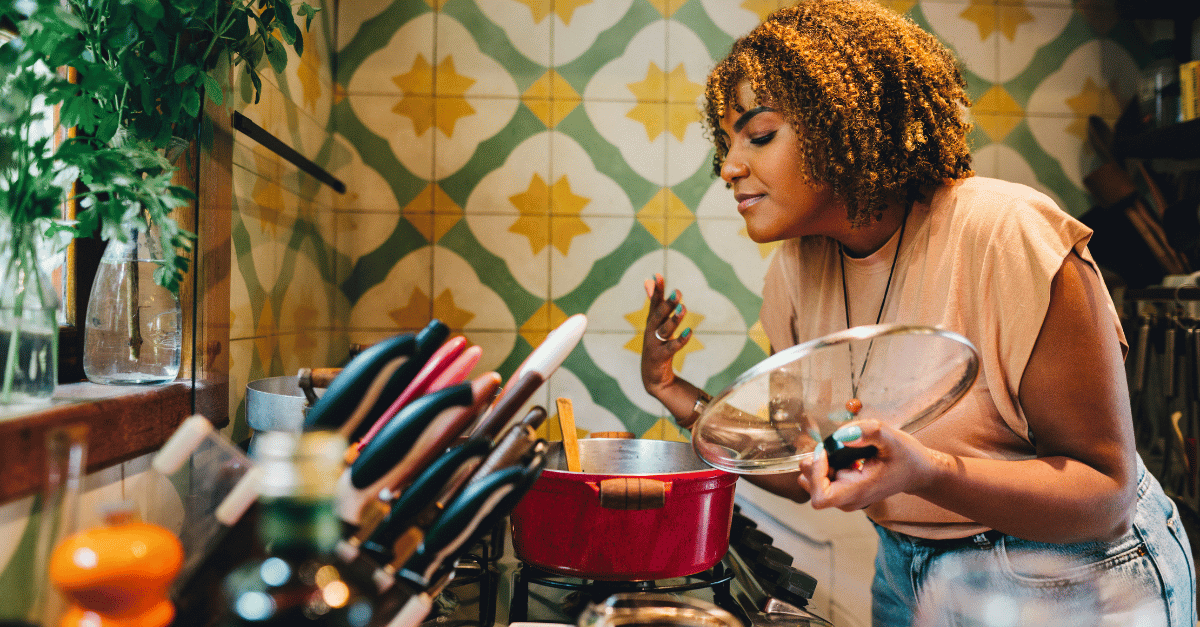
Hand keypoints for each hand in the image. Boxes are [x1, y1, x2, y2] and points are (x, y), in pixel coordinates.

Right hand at [641, 273, 690, 396]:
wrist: (652, 377)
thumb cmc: (656, 346)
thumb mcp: (655, 324)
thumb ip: (655, 303)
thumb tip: (650, 281)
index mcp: (651, 322)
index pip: (653, 303)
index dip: (656, 290)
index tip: (658, 275)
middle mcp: (650, 331)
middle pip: (658, 315)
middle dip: (667, 303)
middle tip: (678, 292)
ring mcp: (654, 344)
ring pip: (665, 330)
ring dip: (674, 319)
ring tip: (683, 308)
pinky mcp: (660, 357)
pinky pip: (672, 347)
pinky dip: (680, 339)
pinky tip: (689, 331)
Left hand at [797, 420, 942, 511]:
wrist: (918, 472)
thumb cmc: (907, 457)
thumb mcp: (892, 438)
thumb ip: (868, 432)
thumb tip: (841, 434)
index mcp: (859, 492)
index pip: (821, 497)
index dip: (816, 473)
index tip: (826, 451)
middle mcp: (849, 500)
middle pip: (812, 489)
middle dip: (814, 465)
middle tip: (828, 445)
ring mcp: (845, 498)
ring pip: (812, 484)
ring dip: (816, 464)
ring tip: (833, 449)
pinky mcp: (843, 490)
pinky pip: (820, 480)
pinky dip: (822, 465)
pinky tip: (837, 454)